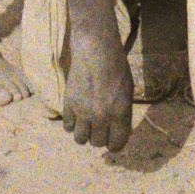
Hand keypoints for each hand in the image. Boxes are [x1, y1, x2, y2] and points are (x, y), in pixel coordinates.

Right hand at [61, 22, 133, 151]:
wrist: (96, 49)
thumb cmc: (116, 67)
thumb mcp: (127, 90)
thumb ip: (122, 112)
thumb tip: (116, 130)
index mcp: (120, 113)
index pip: (117, 144)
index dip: (115, 144)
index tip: (112, 140)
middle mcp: (102, 116)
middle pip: (98, 143)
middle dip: (100, 137)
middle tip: (100, 128)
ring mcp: (83, 112)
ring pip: (80, 139)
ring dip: (84, 134)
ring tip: (87, 124)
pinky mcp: (69, 104)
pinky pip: (67, 127)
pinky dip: (72, 124)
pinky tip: (76, 115)